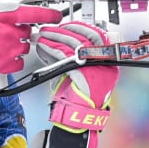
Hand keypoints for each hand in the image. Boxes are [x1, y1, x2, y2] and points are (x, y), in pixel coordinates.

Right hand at [0, 0, 63, 84]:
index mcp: (7, 14)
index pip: (38, 13)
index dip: (50, 15)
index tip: (56, 15)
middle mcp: (11, 32)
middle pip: (28, 31)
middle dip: (21, 30)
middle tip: (8, 30)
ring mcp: (8, 49)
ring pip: (24, 47)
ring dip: (17, 45)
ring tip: (2, 42)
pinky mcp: (2, 65)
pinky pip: (17, 63)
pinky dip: (13, 60)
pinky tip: (4, 56)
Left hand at [34, 20, 119, 147]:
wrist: (78, 122)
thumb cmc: (77, 101)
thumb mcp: (75, 74)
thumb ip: (69, 58)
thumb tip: (54, 42)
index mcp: (107, 62)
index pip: (97, 35)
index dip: (80, 27)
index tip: (66, 24)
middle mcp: (105, 64)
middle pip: (84, 37)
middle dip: (63, 31)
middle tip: (48, 29)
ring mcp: (97, 69)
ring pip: (74, 44)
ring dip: (54, 37)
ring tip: (41, 36)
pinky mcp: (84, 73)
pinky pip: (65, 56)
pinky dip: (52, 49)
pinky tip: (42, 47)